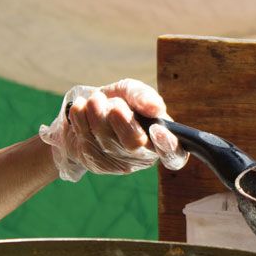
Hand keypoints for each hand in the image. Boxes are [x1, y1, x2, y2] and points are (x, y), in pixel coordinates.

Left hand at [39, 79, 188, 181]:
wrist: (86, 110)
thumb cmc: (117, 101)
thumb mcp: (130, 91)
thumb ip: (143, 95)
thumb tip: (156, 108)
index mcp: (161, 139)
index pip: (174, 155)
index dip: (168, 146)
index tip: (156, 130)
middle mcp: (143, 155)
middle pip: (134, 143)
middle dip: (121, 119)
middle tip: (113, 104)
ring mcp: (119, 163)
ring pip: (107, 141)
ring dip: (97, 114)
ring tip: (95, 100)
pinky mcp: (97, 164)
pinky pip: (86, 140)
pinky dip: (81, 119)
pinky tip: (82, 109)